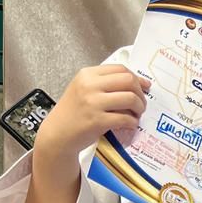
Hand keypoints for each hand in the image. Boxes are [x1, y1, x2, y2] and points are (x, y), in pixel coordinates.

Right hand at [35, 65, 149, 165]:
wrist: (57, 134)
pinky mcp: (97, 120)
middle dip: (140, 93)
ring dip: (139, 108)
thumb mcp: (84, 89)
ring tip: (136, 115)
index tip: (144, 86)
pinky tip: (130, 125)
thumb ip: (105, 83)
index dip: (137, 78)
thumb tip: (137, 82)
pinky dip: (133, 122)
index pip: (120, 69)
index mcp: (87, 74)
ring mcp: (93, 103)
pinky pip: (125, 118)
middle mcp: (90, 85)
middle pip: (128, 80)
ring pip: (130, 98)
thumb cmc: (73, 113)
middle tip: (141, 104)